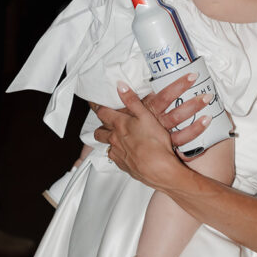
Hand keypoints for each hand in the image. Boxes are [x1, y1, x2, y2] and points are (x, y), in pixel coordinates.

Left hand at [92, 82, 209, 184]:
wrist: (160, 170)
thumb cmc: (155, 144)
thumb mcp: (146, 116)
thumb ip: (132, 101)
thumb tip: (120, 87)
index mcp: (120, 125)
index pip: (102, 113)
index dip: (98, 106)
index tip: (96, 103)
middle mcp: (115, 140)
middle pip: (100, 131)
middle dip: (101, 126)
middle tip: (105, 121)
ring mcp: (118, 154)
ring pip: (106, 146)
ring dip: (108, 140)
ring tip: (115, 137)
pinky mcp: (124, 165)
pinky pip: (115, 158)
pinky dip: (117, 154)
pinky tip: (126, 153)